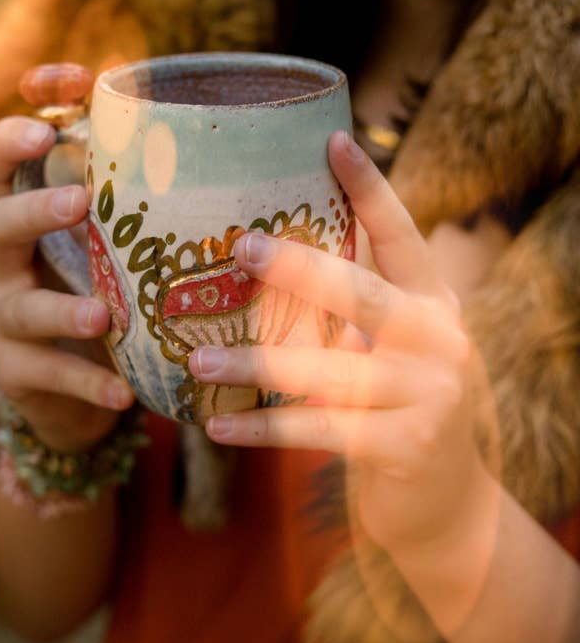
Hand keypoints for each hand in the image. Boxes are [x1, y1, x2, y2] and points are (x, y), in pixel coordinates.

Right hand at [0, 116, 134, 452]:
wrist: (77, 388)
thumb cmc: (112, 294)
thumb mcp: (122, 244)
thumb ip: (152, 201)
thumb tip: (234, 145)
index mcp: (33, 215)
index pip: (7, 157)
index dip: (23, 120)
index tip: (69, 85)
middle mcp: (10, 261)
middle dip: (34, 204)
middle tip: (81, 198)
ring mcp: (7, 317)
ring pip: (20, 304)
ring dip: (63, 307)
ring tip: (104, 314)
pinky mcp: (16, 371)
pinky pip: (48, 375)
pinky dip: (88, 384)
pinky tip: (124, 394)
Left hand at [188, 130, 490, 557]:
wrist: (448, 503)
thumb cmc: (402, 406)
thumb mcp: (394, 347)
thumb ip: (353, 310)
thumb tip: (271, 262)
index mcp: (432, 302)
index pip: (403, 234)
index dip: (370, 187)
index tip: (333, 139)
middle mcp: (438, 339)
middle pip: (361, 292)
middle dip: (298, 268)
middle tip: (241, 248)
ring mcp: (427, 394)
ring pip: (325, 369)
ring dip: (253, 364)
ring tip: (195, 359)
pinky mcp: (404, 447)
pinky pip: (315, 430)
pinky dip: (261, 427)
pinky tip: (215, 423)